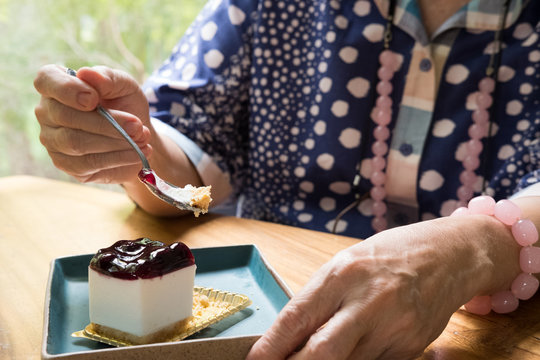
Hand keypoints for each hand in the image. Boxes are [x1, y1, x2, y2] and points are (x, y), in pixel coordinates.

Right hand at [34, 64, 151, 183]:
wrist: (138, 135)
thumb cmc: (125, 103)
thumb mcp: (124, 85)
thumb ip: (108, 78)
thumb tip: (87, 74)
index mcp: (56, 85)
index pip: (46, 81)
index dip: (68, 90)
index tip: (94, 99)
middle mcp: (47, 112)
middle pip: (66, 117)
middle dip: (108, 123)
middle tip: (137, 126)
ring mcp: (53, 140)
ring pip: (77, 142)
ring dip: (116, 142)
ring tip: (142, 138)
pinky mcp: (66, 164)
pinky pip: (88, 163)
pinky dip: (117, 158)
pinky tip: (137, 153)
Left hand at [247, 216, 513, 359]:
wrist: (448, 255)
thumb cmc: (389, 255)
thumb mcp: (346, 264)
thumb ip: (319, 300)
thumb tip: (287, 337)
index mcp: (342, 274)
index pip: (296, 319)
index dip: (270, 347)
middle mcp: (366, 302)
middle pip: (319, 354)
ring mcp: (392, 328)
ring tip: (314, 358)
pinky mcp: (410, 348)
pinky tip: (353, 352)